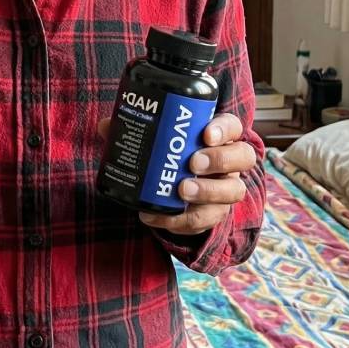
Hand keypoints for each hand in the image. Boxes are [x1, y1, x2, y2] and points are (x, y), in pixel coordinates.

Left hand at [98, 112, 257, 235]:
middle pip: (243, 156)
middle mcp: (230, 162)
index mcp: (219, 136)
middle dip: (219, 160)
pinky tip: (155, 216)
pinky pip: (205, 221)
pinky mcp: (213, 214)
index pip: (232, 126)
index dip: (224, 129)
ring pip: (233, 191)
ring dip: (208, 192)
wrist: (175, 188)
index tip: (205, 133)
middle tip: (193, 163)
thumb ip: (134, 131)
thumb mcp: (156, 139)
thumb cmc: (170, 154)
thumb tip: (106, 126)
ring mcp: (225, 189)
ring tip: (181, 191)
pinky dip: (180, 221)